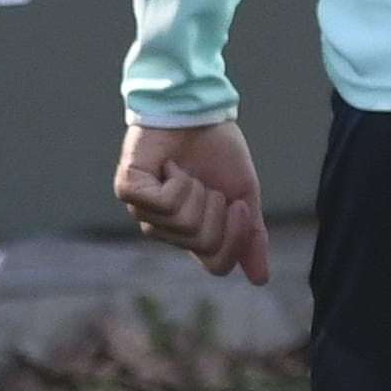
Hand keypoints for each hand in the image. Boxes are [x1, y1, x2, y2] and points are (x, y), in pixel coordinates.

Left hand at [116, 118, 271, 283]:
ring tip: (187, 171)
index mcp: (194, 234)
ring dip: (196, 190)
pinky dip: (177, 181)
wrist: (198, 110)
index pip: (216, 265)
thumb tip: (261, 280)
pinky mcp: (129, 190)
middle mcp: (167, 229)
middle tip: (207, 183)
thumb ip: (250, 235)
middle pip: (203, 244)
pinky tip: (170, 166)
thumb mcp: (244, 195)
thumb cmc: (217, 151)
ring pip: (182, 223)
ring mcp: (144, 211)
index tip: (240, 206)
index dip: (235, 239)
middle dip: (216, 208)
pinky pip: (162, 204)